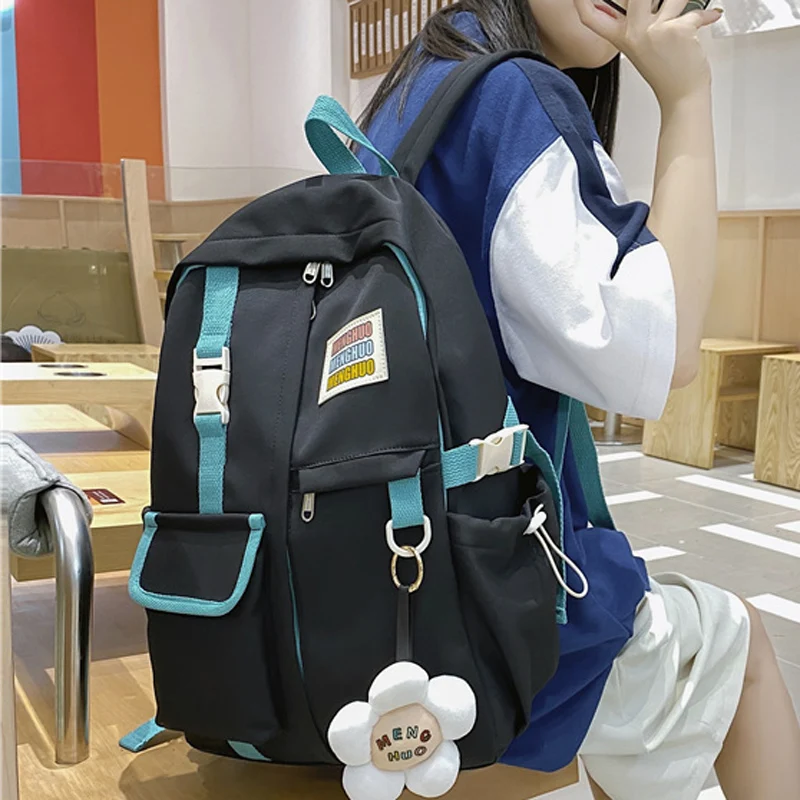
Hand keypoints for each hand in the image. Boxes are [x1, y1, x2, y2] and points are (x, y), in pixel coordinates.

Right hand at [574, 0, 722, 106]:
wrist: (682, 95)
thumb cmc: (666, 72)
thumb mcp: (645, 44)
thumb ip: (644, 17)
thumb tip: (654, 0)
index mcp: (621, 37)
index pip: (590, 16)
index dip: (581, 2)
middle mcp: (633, 32)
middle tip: (652, 4)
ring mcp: (653, 31)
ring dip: (682, 2)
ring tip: (683, 10)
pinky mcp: (677, 30)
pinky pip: (695, 11)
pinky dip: (706, 14)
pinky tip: (710, 16)